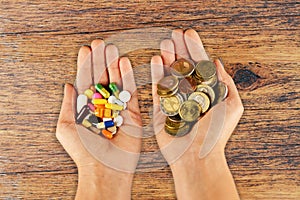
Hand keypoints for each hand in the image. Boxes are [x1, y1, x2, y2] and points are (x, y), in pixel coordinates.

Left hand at [56, 40, 141, 198]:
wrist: (106, 169)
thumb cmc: (85, 152)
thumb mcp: (67, 127)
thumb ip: (67, 105)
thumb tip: (67, 85)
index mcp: (86, 108)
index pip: (86, 82)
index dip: (86, 65)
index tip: (86, 49)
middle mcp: (102, 107)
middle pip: (102, 78)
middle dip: (101, 61)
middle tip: (101, 44)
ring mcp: (118, 109)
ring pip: (116, 82)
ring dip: (114, 65)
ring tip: (112, 49)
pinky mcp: (132, 114)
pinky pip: (130, 92)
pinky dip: (128, 77)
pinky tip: (125, 63)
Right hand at [151, 29, 243, 199]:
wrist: (197, 158)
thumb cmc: (216, 134)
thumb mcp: (232, 105)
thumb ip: (227, 83)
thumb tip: (218, 62)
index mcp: (207, 93)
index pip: (200, 66)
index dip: (195, 48)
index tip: (188, 33)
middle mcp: (190, 95)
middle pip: (183, 67)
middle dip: (179, 50)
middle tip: (173, 35)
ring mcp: (175, 101)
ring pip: (170, 75)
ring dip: (167, 58)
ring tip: (164, 43)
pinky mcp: (161, 110)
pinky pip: (157, 89)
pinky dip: (156, 74)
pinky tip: (155, 60)